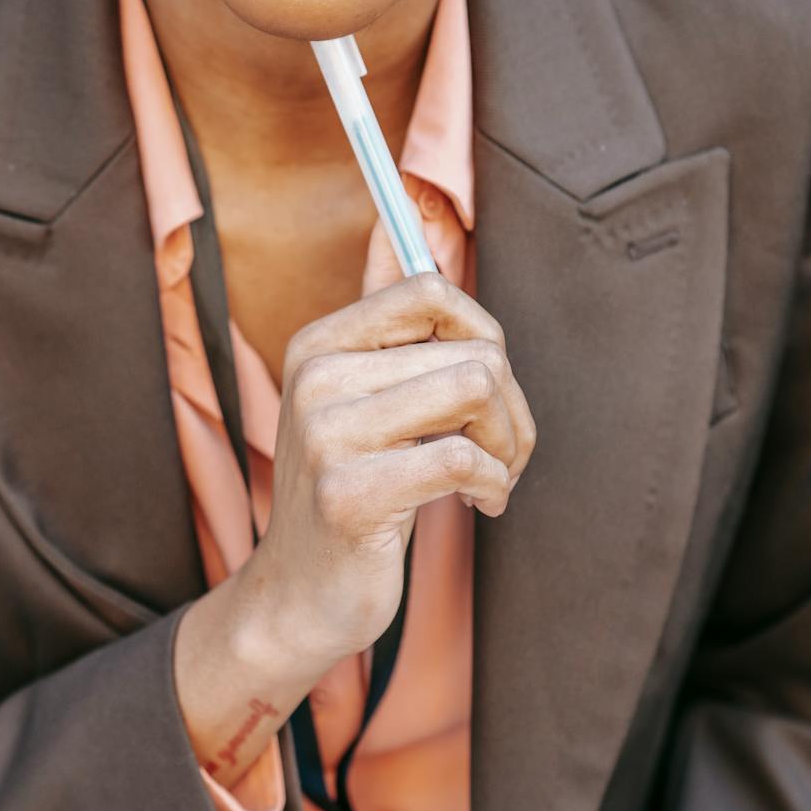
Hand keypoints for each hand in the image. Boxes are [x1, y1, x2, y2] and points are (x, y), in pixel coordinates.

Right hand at [239, 271, 536, 662]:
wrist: (299, 595)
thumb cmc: (351, 493)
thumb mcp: (359, 399)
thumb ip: (385, 318)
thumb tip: (401, 216)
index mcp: (318, 345)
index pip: (430, 290)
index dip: (484, 335)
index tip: (484, 387)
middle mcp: (314, 378)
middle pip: (473, 350)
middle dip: (511, 410)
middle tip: (499, 454)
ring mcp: (325, 435)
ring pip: (476, 391)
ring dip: (509, 445)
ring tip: (492, 476)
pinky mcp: (348, 493)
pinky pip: (463, 460)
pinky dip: (493, 485)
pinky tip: (481, 504)